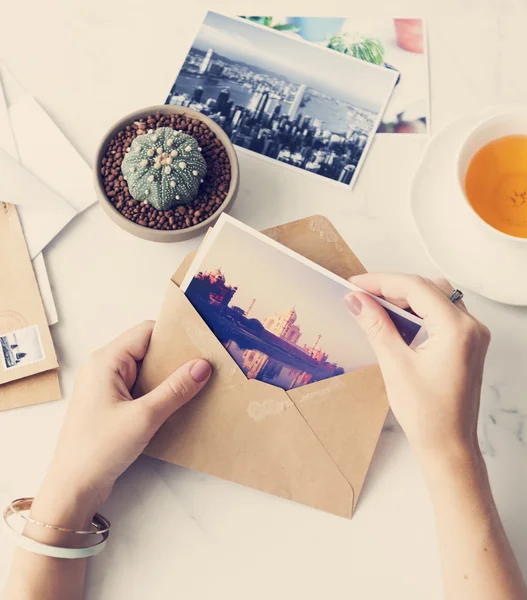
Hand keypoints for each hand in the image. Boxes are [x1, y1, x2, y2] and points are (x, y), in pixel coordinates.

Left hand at [37, 321, 210, 522]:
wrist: (73, 487)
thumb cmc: (99, 449)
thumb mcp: (144, 417)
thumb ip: (175, 389)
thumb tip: (202, 366)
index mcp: (106, 361)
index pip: (146, 331)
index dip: (173, 334)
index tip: (200, 341)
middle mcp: (104, 368)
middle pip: (147, 349)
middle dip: (174, 357)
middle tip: (204, 364)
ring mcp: (106, 386)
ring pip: (145, 369)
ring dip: (168, 376)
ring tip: (196, 382)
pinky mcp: (111, 403)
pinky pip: (140, 387)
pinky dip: (159, 391)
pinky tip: (178, 400)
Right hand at [345, 274, 489, 460]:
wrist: (448, 445)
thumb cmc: (427, 414)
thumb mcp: (394, 364)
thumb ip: (376, 325)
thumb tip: (357, 300)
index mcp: (457, 329)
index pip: (416, 288)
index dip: (381, 282)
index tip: (355, 285)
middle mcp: (471, 327)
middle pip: (428, 288)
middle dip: (393, 287)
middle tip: (362, 294)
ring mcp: (472, 335)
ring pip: (436, 298)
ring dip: (406, 298)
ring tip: (375, 306)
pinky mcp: (467, 344)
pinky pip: (442, 314)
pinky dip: (418, 311)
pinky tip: (395, 320)